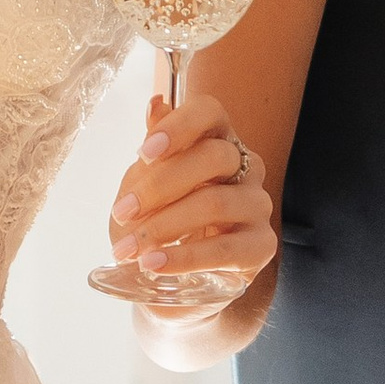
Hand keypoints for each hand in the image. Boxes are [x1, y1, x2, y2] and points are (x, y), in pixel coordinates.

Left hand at [106, 83, 277, 304]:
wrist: (178, 279)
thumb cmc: (162, 221)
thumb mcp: (145, 187)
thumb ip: (152, 153)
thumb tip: (155, 104)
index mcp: (217, 138)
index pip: (210, 112)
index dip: (179, 126)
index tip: (144, 152)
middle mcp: (245, 166)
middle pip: (214, 156)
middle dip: (160, 185)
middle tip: (122, 212)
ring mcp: (257, 204)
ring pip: (217, 203)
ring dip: (165, 226)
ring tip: (129, 249)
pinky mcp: (261, 245)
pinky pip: (225, 249)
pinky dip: (184, 258)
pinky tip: (154, 263)